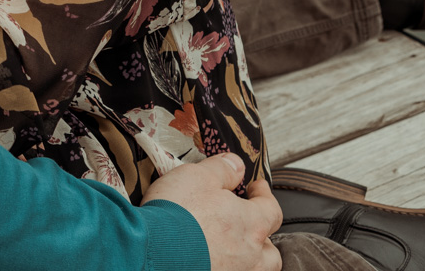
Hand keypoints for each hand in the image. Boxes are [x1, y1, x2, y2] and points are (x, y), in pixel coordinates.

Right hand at [143, 155, 281, 270]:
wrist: (153, 250)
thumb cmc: (176, 215)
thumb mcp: (197, 176)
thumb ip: (222, 169)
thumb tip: (236, 164)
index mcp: (251, 225)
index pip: (272, 209)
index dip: (265, 196)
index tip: (257, 189)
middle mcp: (249, 255)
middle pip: (270, 251)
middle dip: (262, 238)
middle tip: (247, 226)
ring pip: (256, 270)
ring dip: (250, 260)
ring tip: (233, 250)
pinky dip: (226, 268)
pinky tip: (213, 262)